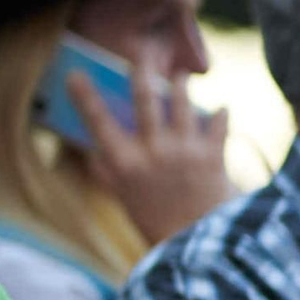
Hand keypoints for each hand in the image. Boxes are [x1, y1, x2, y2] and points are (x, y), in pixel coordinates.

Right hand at [66, 60, 233, 245]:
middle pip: (144, 99)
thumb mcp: (125, 199)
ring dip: (181, 86)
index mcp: (124, 163)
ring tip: (181, 76)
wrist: (198, 248)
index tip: (76, 74)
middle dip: (141, 69)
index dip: (85, 96)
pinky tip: (223, 108)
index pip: (98, 122)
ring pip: (182, 104)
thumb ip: (108, 173)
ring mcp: (184, 152)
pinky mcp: (212, 158)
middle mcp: (152, 152)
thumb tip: (91, 149)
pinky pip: (218, 126)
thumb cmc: (158, 224)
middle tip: (143, 51)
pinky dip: (221, 115)